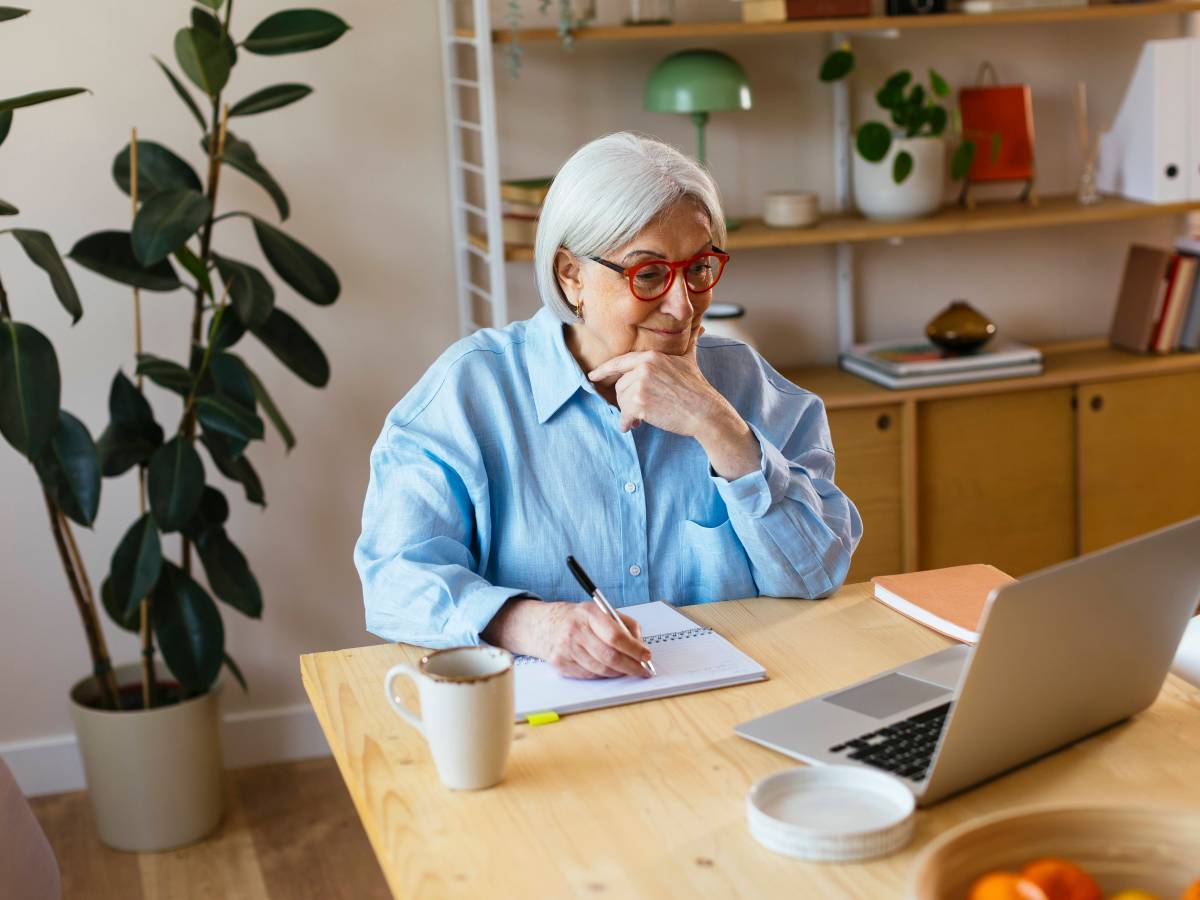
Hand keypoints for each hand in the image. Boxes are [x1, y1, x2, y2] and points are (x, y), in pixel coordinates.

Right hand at [481, 598, 652, 678]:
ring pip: (600, 669)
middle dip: (631, 666)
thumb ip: (625, 625)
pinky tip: (608, 669)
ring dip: (618, 672)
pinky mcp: (560, 663)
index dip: (634, 649)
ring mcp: (566, 648)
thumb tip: (640, 646)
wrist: (546, 625)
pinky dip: (603, 674)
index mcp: (589, 613)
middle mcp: (575, 630)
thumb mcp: (602, 611)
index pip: (615, 636)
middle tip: (643, 670)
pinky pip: (589, 675)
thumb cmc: (579, 618)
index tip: (646, 656)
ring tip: (628, 670)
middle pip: (609, 656)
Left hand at [588, 325, 725, 434]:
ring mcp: (640, 385)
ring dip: (629, 412)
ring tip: (643, 417)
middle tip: (642, 408)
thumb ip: (688, 344)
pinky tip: (633, 426)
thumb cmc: (697, 387)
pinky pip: (624, 415)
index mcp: (650, 356)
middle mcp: (643, 367)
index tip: (593, 376)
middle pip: (620, 386)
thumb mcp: (689, 360)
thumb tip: (699, 327)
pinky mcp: (640, 403)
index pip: (619, 362)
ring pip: (621, 401)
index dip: (604, 371)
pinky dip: (627, 423)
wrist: (704, 410)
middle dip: (628, 399)